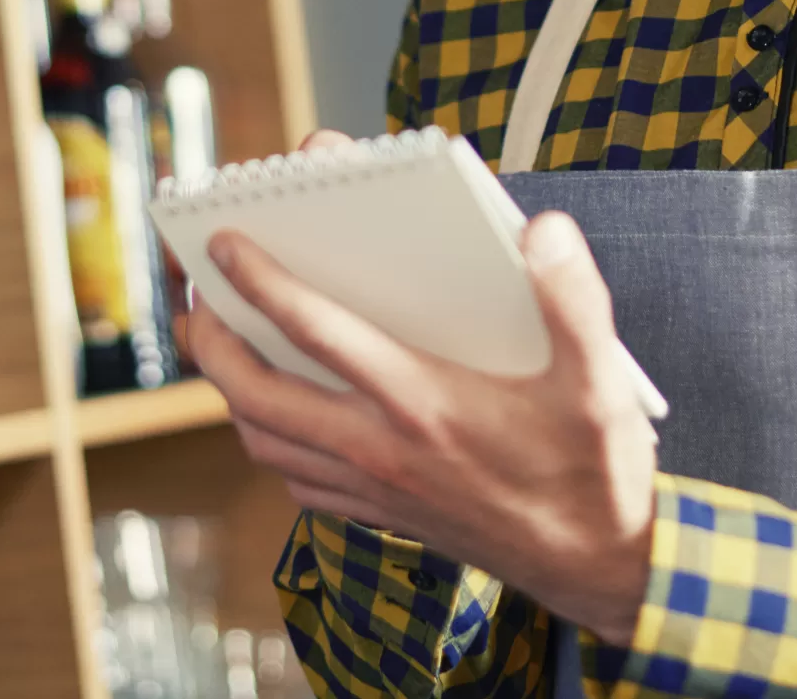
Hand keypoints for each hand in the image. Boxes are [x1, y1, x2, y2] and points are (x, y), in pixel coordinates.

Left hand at [180, 131, 656, 642]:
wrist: (600, 566)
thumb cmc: (596, 467)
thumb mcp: (601, 378)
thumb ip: (574, 298)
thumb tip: (544, 231)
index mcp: (423, 401)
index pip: (316, 331)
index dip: (261, 282)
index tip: (224, 243)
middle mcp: (382, 447)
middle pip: (259, 393)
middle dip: (211, 344)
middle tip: (195, 300)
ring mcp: (375, 489)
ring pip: (266, 442)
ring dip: (231, 393)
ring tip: (218, 349)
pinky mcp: (382, 516)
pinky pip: (297, 480)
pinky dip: (271, 442)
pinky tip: (279, 415)